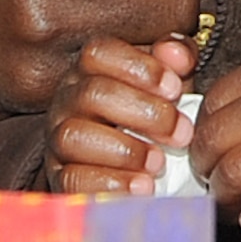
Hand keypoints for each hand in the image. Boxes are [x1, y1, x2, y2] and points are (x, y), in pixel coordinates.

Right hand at [46, 35, 197, 193]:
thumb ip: (176, 61)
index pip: (99, 54)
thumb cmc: (149, 120)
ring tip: (159, 163)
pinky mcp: (60, 180)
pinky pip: (72, 181)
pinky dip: (111, 184)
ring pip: (73, 136)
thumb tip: (177, 53)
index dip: (139, 67)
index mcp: (89, 72)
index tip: (175, 88)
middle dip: (144, 113)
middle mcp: (67, 101)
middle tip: (181, 133)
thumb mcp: (165, 86)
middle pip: (92, 94)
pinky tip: (143, 188)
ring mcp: (59, 142)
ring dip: (125, 151)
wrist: (130, 170)